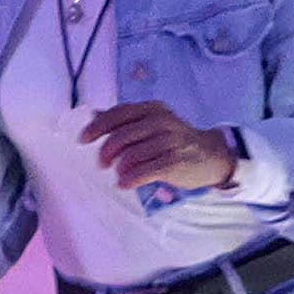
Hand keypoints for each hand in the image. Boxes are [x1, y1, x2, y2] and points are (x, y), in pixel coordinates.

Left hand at [82, 103, 237, 194]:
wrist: (210, 155)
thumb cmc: (175, 140)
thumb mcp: (152, 123)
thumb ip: (125, 120)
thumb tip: (93, 116)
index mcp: (152, 109)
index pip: (118, 114)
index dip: (98, 127)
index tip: (83, 140)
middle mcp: (161, 121)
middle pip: (121, 136)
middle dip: (106, 152)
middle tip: (102, 164)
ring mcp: (170, 142)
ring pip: (131, 155)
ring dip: (119, 168)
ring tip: (119, 174)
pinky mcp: (175, 162)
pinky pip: (145, 171)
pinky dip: (130, 179)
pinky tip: (125, 184)